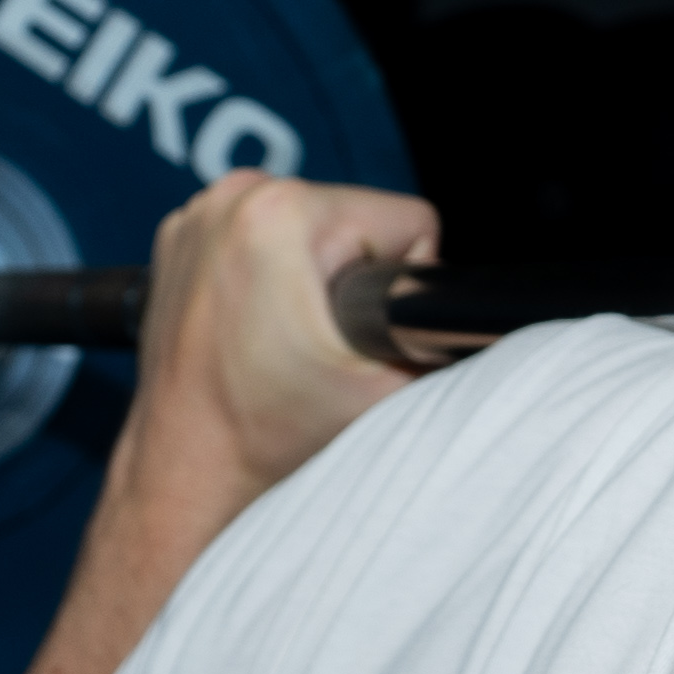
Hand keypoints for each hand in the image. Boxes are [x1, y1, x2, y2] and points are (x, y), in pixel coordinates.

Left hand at [111, 171, 440, 537]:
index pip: (408, 221)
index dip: (401, 288)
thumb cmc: (269, 437)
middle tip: (318, 346)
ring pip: (313, 226)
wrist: (190, 473)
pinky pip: (263, 235)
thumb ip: (454, 339)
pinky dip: (267, 273)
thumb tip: (495, 319)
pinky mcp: (178, 236)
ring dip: (311, 275)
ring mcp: (197, 216)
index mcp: (282, 215)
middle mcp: (232, 200)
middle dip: (354, 281)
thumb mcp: (393, 389)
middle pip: (358, 217)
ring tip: (284, 340)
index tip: (356, 334)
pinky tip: (254, 327)